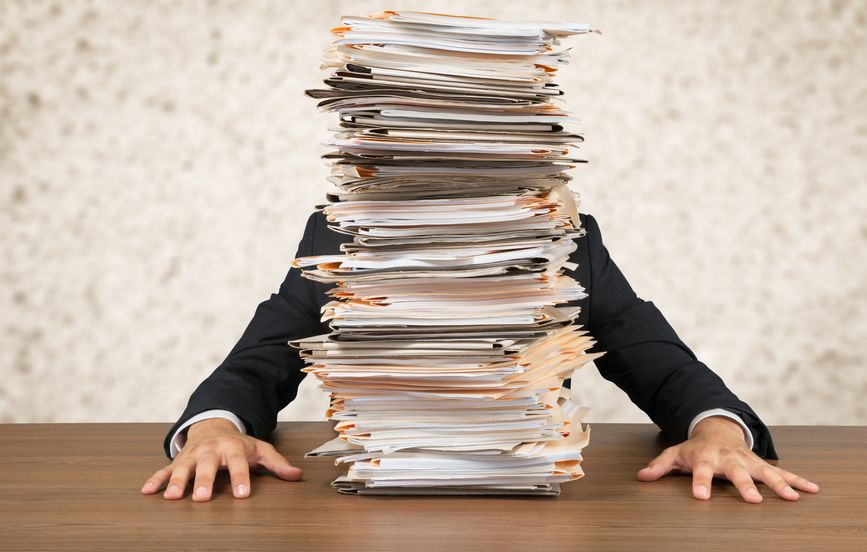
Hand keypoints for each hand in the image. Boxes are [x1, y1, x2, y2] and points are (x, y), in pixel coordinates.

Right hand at [140, 418, 302, 500]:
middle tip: (202, 497)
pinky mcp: (178, 460)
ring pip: (183, 468)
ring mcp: (193, 455)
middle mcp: (211, 451)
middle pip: (207, 466)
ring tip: (173, 497)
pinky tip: (148, 491)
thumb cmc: (238, 443)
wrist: (213, 426)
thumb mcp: (260, 449)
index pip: (238, 464)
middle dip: (204, 481)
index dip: (241, 478)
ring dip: (177, 481)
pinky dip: (156, 479)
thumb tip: (297, 475)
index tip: (241, 494)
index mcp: (233, 448)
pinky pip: (164, 469)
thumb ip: (277, 463)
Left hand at [636, 415, 819, 502]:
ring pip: (765, 472)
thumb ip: (659, 466)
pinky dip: (798, 480)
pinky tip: (812, 490)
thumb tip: (641, 477)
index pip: (701, 471)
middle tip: (753, 500)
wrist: (717, 428)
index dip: (700, 483)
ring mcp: (748, 461)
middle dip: (745, 485)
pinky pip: (782, 472)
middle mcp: (729, 458)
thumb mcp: (674, 454)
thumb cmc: (695, 448)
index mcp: (706, 457)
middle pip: (737, 472)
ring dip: (779, 484)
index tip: (701, 497)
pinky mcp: (762, 464)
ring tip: (792, 498)